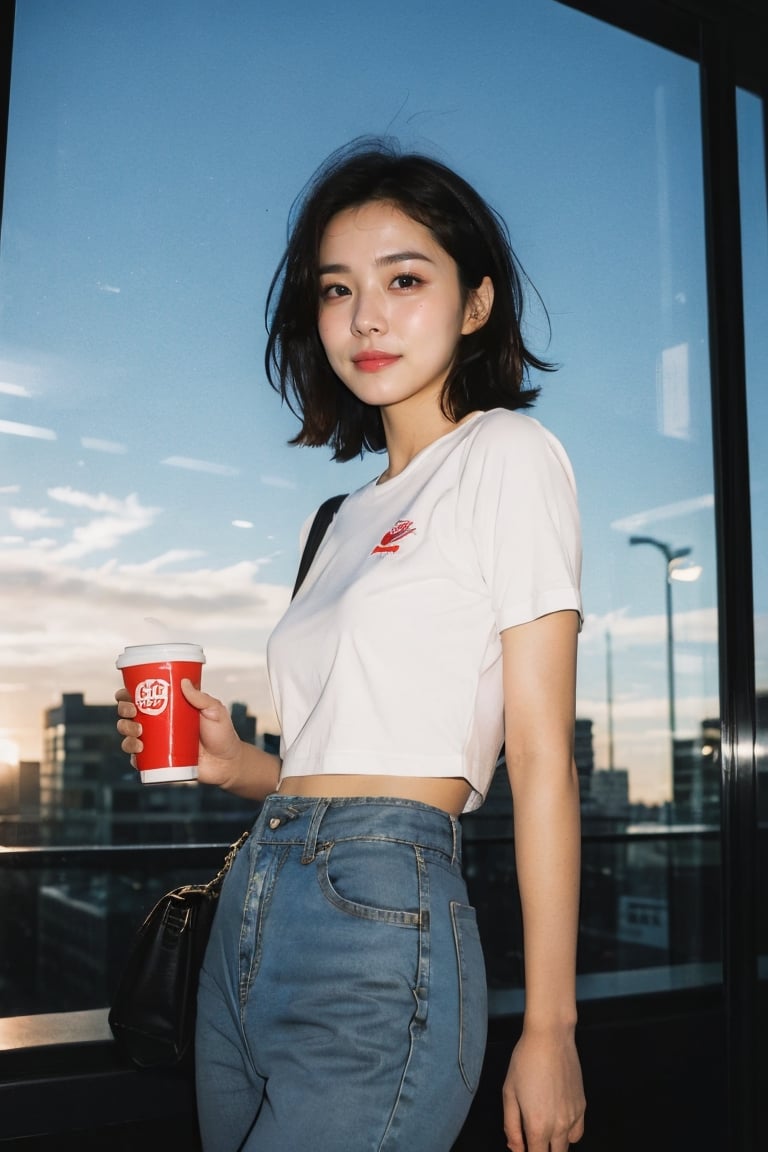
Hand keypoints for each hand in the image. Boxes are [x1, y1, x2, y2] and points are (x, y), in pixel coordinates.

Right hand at [115, 680, 243, 788]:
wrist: (227, 762)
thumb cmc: (222, 734)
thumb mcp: (215, 710)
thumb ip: (201, 697)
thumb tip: (183, 682)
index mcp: (167, 708)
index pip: (140, 697)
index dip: (127, 694)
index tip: (127, 694)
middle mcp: (157, 725)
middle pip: (129, 715)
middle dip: (124, 711)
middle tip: (133, 712)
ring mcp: (156, 744)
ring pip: (129, 736)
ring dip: (126, 731)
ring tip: (139, 733)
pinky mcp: (158, 761)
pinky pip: (137, 759)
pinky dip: (132, 755)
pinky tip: (139, 751)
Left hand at [502, 1028, 584, 1151]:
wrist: (551, 1038)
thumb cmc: (525, 1062)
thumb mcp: (509, 1093)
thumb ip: (511, 1126)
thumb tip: (516, 1148)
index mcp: (538, 1125)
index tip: (522, 1148)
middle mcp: (560, 1126)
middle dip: (541, 1151)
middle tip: (531, 1141)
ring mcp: (574, 1117)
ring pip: (567, 1147)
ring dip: (555, 1145)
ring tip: (543, 1131)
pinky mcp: (582, 1106)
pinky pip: (578, 1132)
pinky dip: (568, 1134)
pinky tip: (557, 1121)